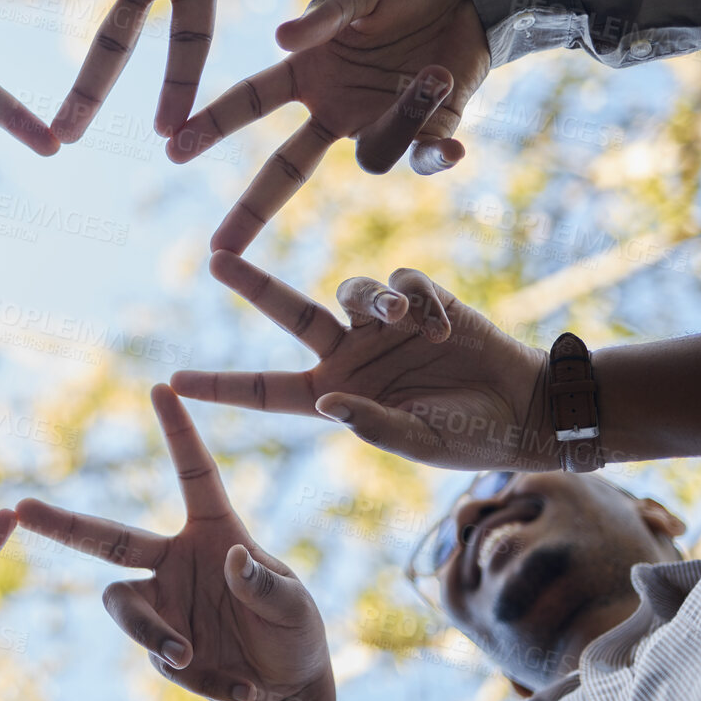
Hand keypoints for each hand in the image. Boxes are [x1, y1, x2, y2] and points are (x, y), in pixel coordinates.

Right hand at [16, 386, 327, 700]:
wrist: (283, 688)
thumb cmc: (293, 631)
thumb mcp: (295, 606)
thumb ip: (264, 584)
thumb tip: (230, 559)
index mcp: (213, 531)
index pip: (194, 474)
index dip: (178, 432)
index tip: (161, 386)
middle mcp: (175, 560)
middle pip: (107, 537)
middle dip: (62, 523)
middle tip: (21, 508)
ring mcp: (162, 605)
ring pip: (123, 606)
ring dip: (151, 632)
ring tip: (186, 654)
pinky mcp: (162, 648)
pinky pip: (166, 660)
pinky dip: (206, 679)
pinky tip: (244, 688)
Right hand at [168, 0, 489, 253]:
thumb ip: (327, 12)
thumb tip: (280, 38)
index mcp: (307, 71)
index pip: (249, 101)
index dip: (211, 123)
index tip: (174, 146)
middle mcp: (336, 108)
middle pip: (286, 168)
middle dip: (252, 208)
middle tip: (220, 247)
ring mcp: (380, 124)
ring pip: (372, 157)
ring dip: (401, 118)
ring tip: (434, 71)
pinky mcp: (429, 132)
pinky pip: (425, 159)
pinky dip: (437, 156)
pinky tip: (453, 148)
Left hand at [172, 253, 555, 470]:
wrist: (527, 407)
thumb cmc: (470, 437)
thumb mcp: (421, 442)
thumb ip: (374, 425)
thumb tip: (327, 403)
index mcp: (335, 395)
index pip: (267, 389)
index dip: (222, 385)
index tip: (173, 381)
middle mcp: (349, 353)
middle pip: (288, 313)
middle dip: (252, 284)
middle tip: (215, 258)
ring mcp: (383, 325)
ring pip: (351, 289)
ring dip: (374, 302)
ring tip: (408, 323)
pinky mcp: (421, 299)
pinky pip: (401, 283)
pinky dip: (417, 299)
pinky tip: (441, 325)